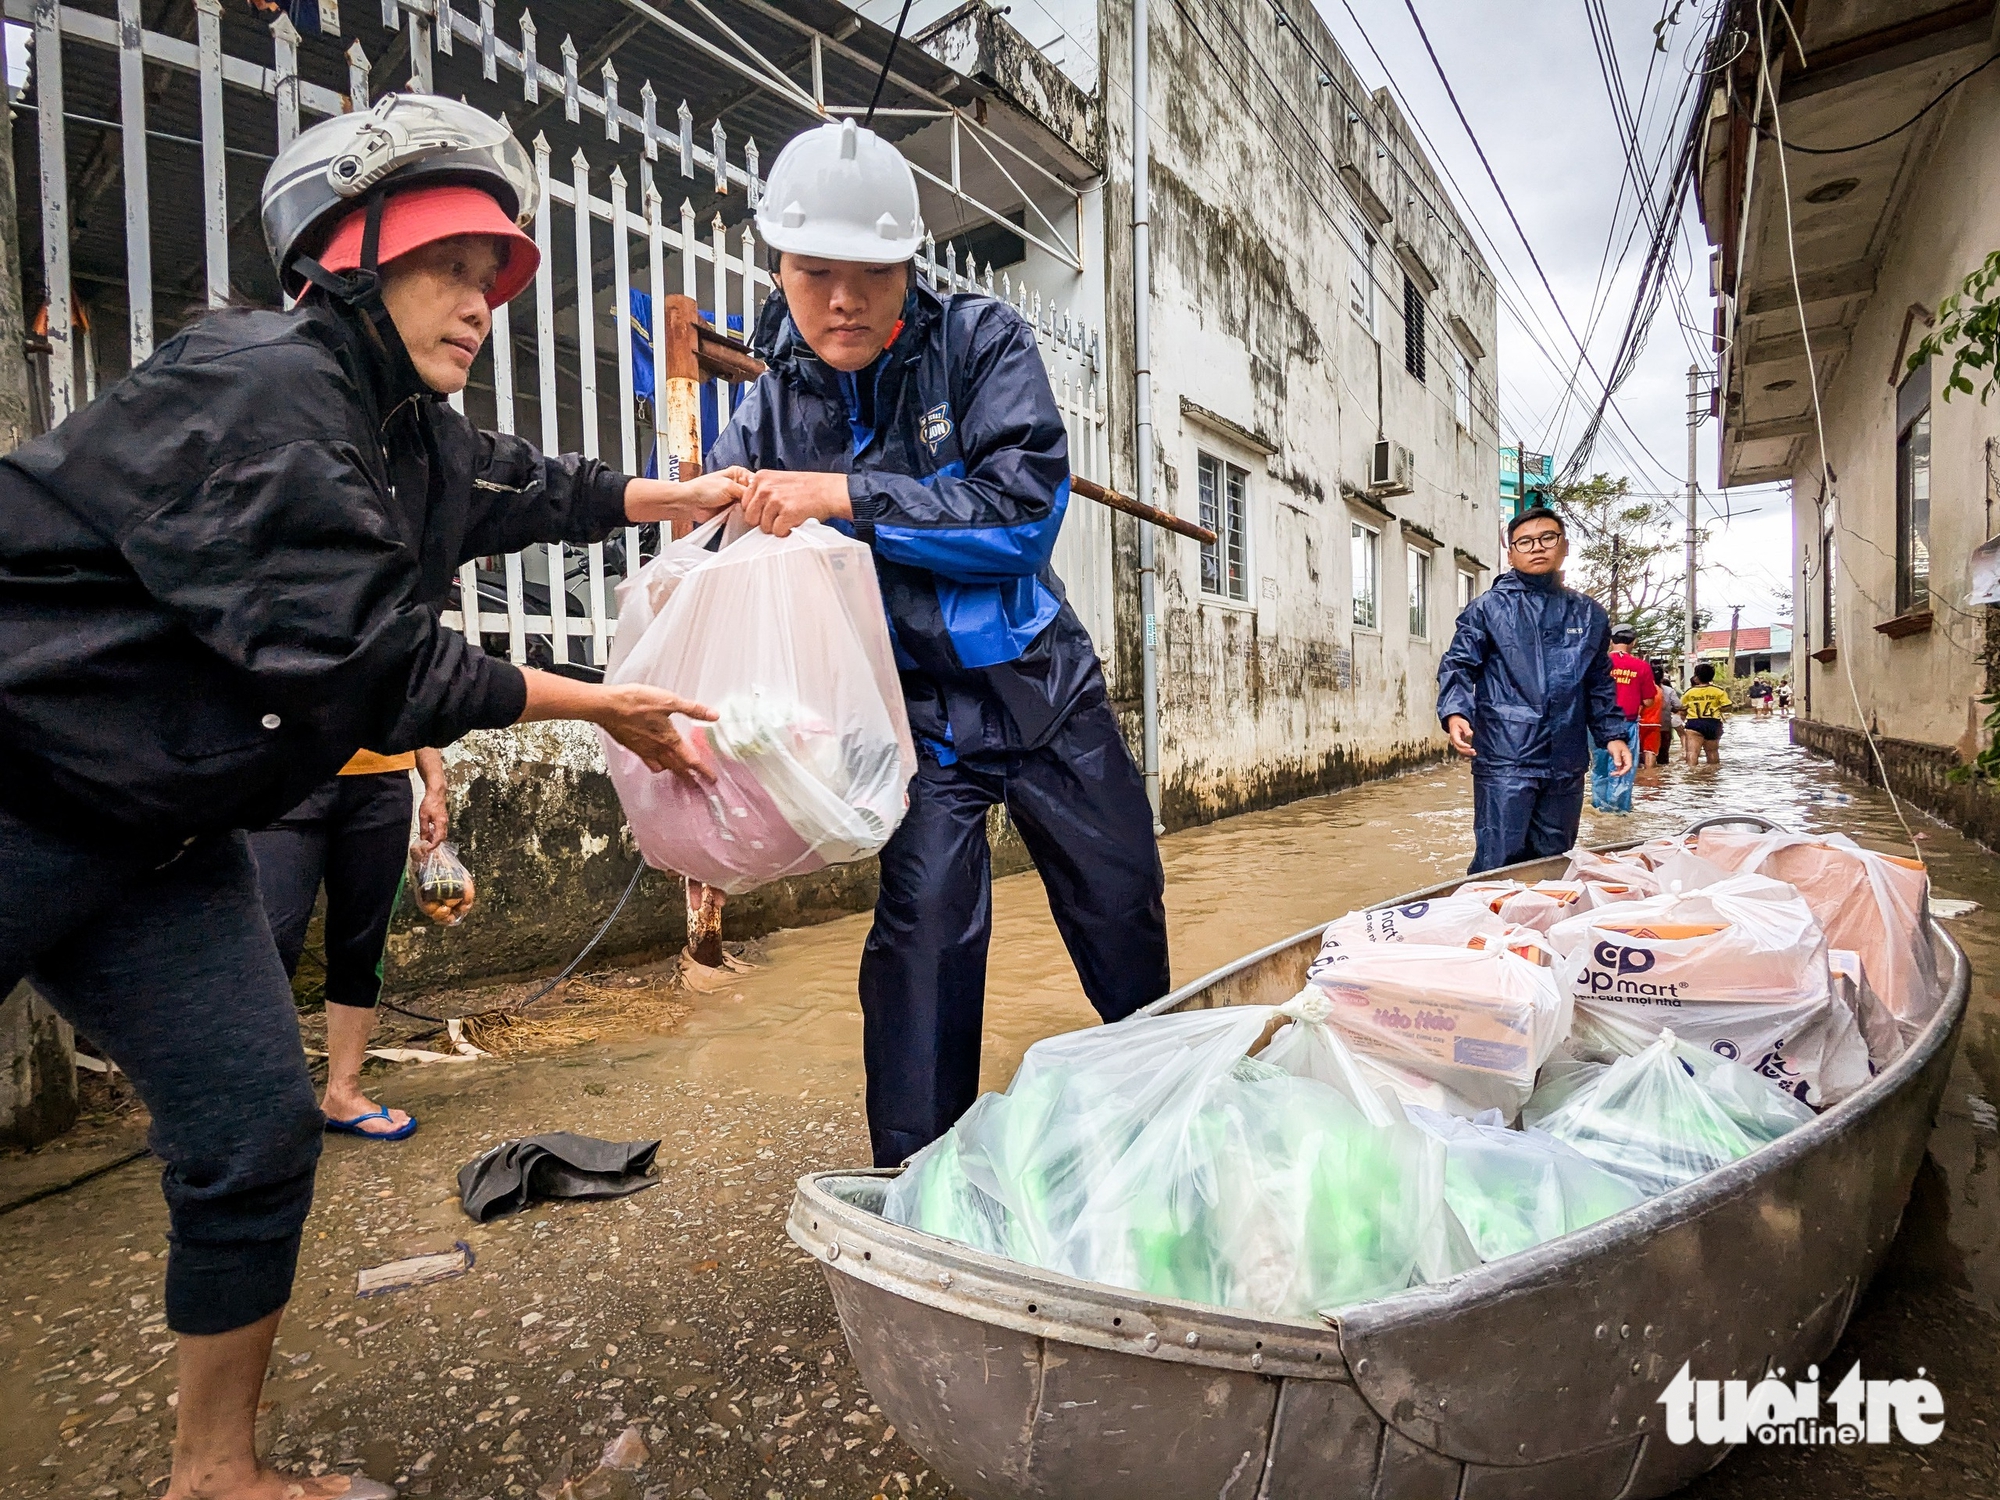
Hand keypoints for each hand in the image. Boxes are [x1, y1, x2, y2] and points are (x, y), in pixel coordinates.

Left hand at [414, 748, 448, 853]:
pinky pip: (441, 829)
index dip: (432, 846)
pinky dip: (436, 833)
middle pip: (442, 838)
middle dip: (434, 844)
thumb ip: (424, 828)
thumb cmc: (430, 802)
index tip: (426, 850)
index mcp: (441, 823)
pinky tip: (429, 832)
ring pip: (442, 834)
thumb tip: (424, 838)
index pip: (438, 839)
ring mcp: (445, 821)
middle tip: (426, 848)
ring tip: (427, 841)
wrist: (436, 792)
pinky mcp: (443, 818)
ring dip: (435, 839)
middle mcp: (445, 823)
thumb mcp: (423, 816)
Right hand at [590, 683, 717, 777]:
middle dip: (690, 778)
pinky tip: (658, 760)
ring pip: (663, 767)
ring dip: (674, 772)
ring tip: (680, 774)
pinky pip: (649, 762)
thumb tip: (714, 715)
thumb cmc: (636, 702)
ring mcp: (644, 750)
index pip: (691, 760)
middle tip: (699, 785)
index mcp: (669, 740)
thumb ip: (692, 709)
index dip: (703, 771)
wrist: (607, 707)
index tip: (711, 779)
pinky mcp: (633, 747)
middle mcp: (657, 749)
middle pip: (677, 769)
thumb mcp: (669, 701)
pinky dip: (657, 765)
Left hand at [624, 466, 751, 525]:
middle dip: (754, 503)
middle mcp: (738, 486)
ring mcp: (736, 499)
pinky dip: (744, 519)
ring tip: (746, 513)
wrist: (689, 503)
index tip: (762, 499)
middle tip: (753, 508)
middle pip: (755, 496)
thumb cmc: (702, 490)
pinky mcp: (732, 512)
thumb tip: (758, 499)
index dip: (760, 491)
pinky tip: (743, 519)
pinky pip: (743, 516)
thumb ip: (746, 492)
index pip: (757, 483)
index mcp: (739, 474)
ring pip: (750, 507)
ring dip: (749, 512)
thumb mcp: (729, 487)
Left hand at [740, 470, 852, 536]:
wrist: (828, 491)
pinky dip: (786, 532)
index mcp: (761, 478)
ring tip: (789, 518)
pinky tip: (795, 522)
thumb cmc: (807, 487)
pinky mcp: (786, 513)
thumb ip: (763, 490)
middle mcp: (765, 488)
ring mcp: (775, 500)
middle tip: (778, 518)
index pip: (744, 503)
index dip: (756, 511)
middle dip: (763, 521)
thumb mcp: (779, 480)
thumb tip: (750, 507)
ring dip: (776, 527)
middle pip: (750, 517)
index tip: (769, 511)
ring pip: (764, 527)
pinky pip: (777, 531)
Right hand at [1445, 716, 1475, 757]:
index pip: (1458, 742)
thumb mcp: (1463, 723)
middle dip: (1466, 751)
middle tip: (1473, 751)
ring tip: (1474, 753)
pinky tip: (1473, 753)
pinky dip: (1467, 752)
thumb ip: (1466, 729)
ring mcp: (1456, 743)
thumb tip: (1470, 734)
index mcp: (1454, 735)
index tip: (1469, 746)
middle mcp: (1454, 740)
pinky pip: (1462, 750)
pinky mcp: (1459, 744)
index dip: (1463, 745)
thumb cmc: (1459, 722)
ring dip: (1467, 753)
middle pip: (1458, 748)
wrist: (1454, 722)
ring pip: (1460, 750)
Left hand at [1608, 738, 1632, 775]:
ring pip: (1623, 768)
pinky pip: (1620, 767)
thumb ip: (1617, 758)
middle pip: (1626, 768)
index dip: (1625, 771)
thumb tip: (1618, 765)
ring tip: (1612, 774)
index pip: (1629, 766)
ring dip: (1619, 772)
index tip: (1619, 773)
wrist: (1612, 739)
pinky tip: (1613, 772)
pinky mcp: (1620, 760)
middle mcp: (1627, 759)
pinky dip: (1617, 770)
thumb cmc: (1615, 743)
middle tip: (1614, 774)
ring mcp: (1624, 760)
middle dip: (1621, 772)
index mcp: (1628, 756)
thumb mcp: (1616, 750)